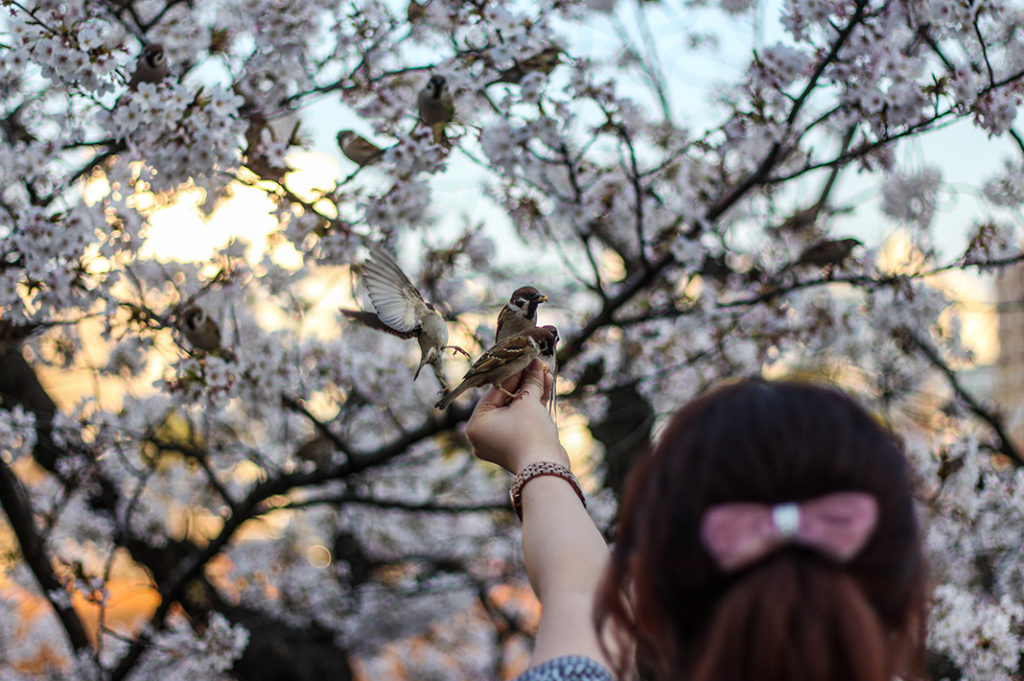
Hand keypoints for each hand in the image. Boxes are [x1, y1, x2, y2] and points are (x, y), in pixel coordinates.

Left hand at [465, 359, 567, 473]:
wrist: (546, 469)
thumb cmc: (530, 434)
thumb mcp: (528, 402)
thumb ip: (530, 381)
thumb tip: (535, 364)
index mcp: (477, 424)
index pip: (495, 390)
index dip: (514, 372)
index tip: (525, 358)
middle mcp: (484, 434)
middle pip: (506, 399)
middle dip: (524, 381)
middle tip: (536, 364)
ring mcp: (500, 441)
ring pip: (516, 409)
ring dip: (531, 391)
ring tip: (545, 372)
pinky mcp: (516, 445)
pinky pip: (522, 420)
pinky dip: (533, 406)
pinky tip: (546, 386)